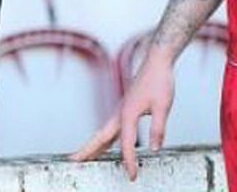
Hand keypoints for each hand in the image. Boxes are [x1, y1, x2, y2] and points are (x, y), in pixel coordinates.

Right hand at [70, 52, 174, 180]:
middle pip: (100, 137)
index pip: (126, 144)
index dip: (129, 161)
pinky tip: (107, 144)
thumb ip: (158, 128)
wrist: (156, 61)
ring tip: (84, 157)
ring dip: (94, 145)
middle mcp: (120, 113)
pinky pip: (111, 128)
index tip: (132, 175)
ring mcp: (121, 110)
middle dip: (87, 151)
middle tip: (73, 162)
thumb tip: (154, 148)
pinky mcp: (124, 108)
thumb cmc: (159, 80)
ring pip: (104, 132)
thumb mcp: (163, 106)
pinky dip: (105, 139)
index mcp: (128, 113)